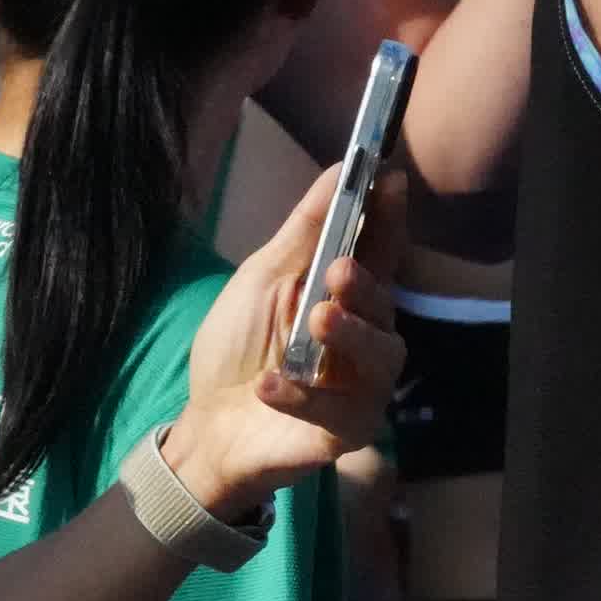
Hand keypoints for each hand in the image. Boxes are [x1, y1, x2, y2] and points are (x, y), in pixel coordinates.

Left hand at [161, 165, 405, 519]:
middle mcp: (365, 337)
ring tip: (317, 321)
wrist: (209, 423)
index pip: (381, 251)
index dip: (390, 217)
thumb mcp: (261, 279)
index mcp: (345, 295)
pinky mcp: (348, 430)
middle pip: (386, 305)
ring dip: (350, 336)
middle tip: (339, 272)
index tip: (391, 180)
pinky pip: (340, 410)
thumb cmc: (237, 346)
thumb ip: (303, 231)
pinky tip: (269, 386)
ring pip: (382, 357)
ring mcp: (362, 385)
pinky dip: (302, 395)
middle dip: (366, 287)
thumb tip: (340, 170)